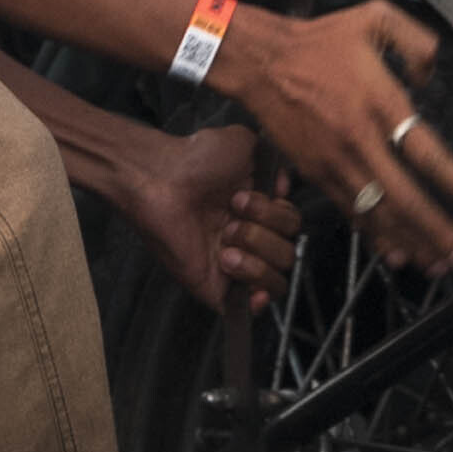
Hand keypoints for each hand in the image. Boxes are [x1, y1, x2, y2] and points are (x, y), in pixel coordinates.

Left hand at [84, 120, 302, 314]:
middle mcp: (249, 240)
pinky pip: (252, 308)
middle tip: (230, 220)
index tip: (243, 197)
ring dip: (256, 261)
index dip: (276, 214)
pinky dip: (257, 298)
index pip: (291, 228)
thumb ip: (274, 162)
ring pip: (276, 282)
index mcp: (258, 213)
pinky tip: (243, 278)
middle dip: (263, 235)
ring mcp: (234, 267)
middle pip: (288, 255)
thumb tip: (284, 188)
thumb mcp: (244, 143)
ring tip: (224, 247)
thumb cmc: (196, 159)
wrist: (160, 178)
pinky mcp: (216, 288)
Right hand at [213, 0, 452, 272]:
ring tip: (437, 263)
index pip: (423, 148)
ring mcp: (336, 162)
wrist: (259, 61)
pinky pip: (351, 211)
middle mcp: (359, 139)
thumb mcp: (374, 16)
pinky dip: (374, 236)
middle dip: (437, 229)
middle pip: (403, 196)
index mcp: (378, 101)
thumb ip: (417, 41)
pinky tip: (395, 252)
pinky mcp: (317, 174)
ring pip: (377, 213)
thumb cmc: (317, 41)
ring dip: (409, 241)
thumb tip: (432, 76)